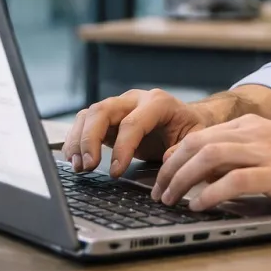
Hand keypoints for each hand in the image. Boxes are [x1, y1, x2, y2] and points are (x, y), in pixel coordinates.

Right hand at [62, 89, 210, 175]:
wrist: (186, 118)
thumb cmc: (190, 128)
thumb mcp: (195, 138)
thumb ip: (182, 148)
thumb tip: (166, 160)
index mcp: (158, 103)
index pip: (133, 123)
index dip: (121, 148)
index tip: (115, 172)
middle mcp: (135, 99)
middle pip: (103, 111)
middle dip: (90, 139)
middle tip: (88, 166)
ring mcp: (119, 105)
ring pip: (90, 114)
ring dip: (79, 140)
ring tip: (79, 166)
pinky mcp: (108, 117)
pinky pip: (85, 122)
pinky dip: (76, 140)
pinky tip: (75, 159)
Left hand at [150, 114, 270, 210]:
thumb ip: (243, 157)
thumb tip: (208, 176)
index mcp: (253, 126)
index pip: (200, 135)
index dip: (175, 156)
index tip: (162, 176)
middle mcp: (256, 134)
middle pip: (197, 143)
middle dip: (170, 168)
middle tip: (158, 192)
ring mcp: (267, 152)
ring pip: (209, 157)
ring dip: (182, 180)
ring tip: (171, 200)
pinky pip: (234, 180)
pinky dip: (210, 193)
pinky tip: (199, 206)